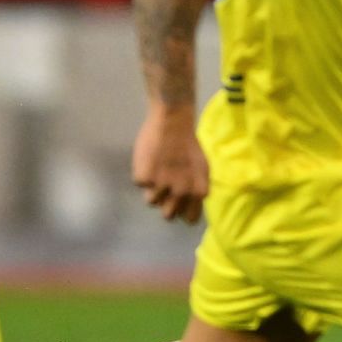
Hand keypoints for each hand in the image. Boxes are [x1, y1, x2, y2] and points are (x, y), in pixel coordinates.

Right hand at [132, 107, 208, 222]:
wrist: (173, 123)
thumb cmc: (189, 144)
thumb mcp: (202, 169)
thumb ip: (196, 189)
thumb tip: (189, 205)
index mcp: (198, 191)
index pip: (190, 219)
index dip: (183, 211)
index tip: (179, 204)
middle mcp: (181, 192)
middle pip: (168, 216)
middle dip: (165, 205)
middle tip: (164, 189)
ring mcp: (161, 186)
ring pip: (151, 201)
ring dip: (152, 189)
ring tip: (156, 170)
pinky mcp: (143, 178)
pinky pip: (140, 184)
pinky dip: (142, 173)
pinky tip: (149, 160)